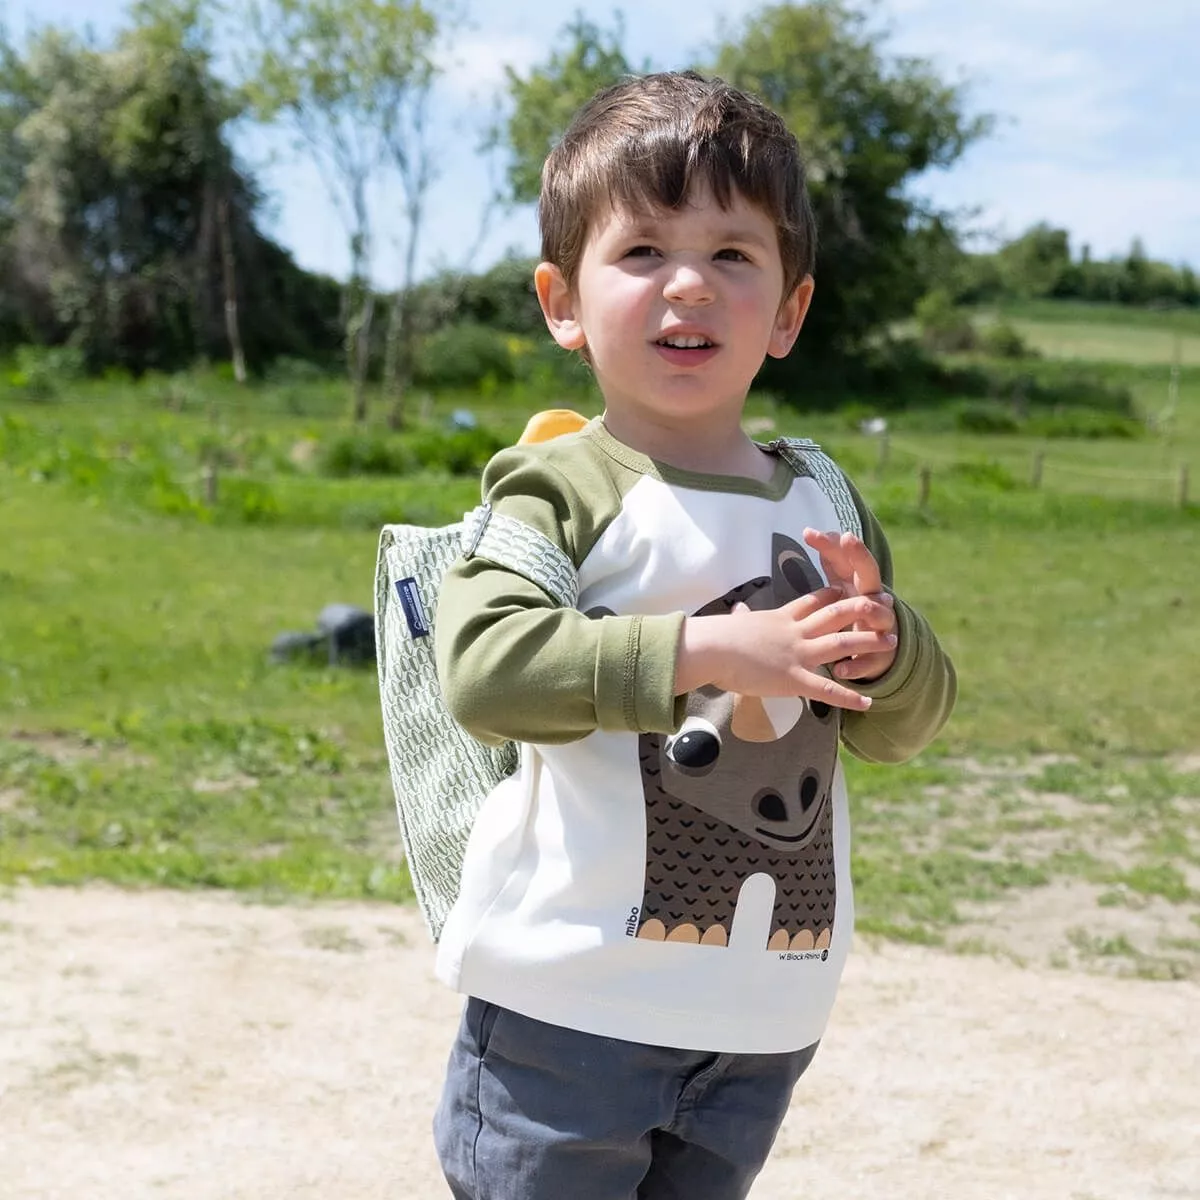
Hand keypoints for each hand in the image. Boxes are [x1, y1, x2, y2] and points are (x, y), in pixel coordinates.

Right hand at [676, 586, 897, 709]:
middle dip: (863, 609)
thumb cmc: (715, 637)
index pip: (813, 602)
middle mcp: (795, 632)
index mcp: (781, 618)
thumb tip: (735, 612)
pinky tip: (868, 701)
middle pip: (836, 615)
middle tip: (886, 605)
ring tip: (892, 642)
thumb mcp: (735, 622)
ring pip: (841, 643)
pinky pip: (827, 689)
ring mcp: (796, 654)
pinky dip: (849, 696)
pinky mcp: (792, 678)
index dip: (834, 594)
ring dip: (868, 642)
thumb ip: (741, 619)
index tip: (849, 590)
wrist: (711, 647)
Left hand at [802, 528, 897, 681]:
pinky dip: (857, 667)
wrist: (882, 652)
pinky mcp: (880, 656)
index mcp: (860, 585)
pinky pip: (870, 661)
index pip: (849, 559)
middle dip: (861, 557)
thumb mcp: (844, 587)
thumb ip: (832, 564)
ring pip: (881, 615)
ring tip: (864, 608)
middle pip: (870, 574)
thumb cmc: (855, 613)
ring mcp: (880, 627)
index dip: (834, 544)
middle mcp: (874, 600)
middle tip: (848, 539)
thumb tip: (813, 531)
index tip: (813, 530)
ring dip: (873, 611)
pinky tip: (842, 671)